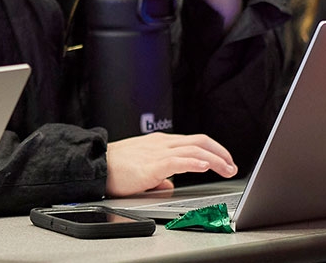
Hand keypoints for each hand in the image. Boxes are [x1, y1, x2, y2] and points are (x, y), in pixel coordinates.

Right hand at [104, 132, 238, 196]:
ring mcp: (157, 152)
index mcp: (159, 142)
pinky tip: (205, 167)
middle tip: (231, 166)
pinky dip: (195, 162)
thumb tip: (171, 184)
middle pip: (200, 141)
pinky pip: (179, 161)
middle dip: (221, 153)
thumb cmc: (114, 168)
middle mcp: (161, 143)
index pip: (194, 141)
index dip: (213, 150)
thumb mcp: (141, 168)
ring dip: (215, 159)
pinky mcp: (151, 165)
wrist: (93, 166)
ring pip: (194, 149)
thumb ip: (159, 174)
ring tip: (227, 169)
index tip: (224, 161)